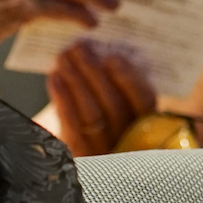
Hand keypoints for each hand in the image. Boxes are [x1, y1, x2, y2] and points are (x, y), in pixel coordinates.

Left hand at [47, 41, 157, 157]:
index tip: (112, 56)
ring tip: (64, 56)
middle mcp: (130, 140)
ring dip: (76, 81)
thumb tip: (101, 46)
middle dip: (94, 72)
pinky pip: (73, 127)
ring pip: (92, 115)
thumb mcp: (114, 94)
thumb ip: (115, 75)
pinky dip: (63, 100)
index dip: (130, 78)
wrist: (75, 150)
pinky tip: (55, 77)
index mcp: (147, 122)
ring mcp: (105, 152)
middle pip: (114, 106)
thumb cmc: (100, 110)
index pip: (145, 100)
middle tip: (79, 46)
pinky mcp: (81, 156)